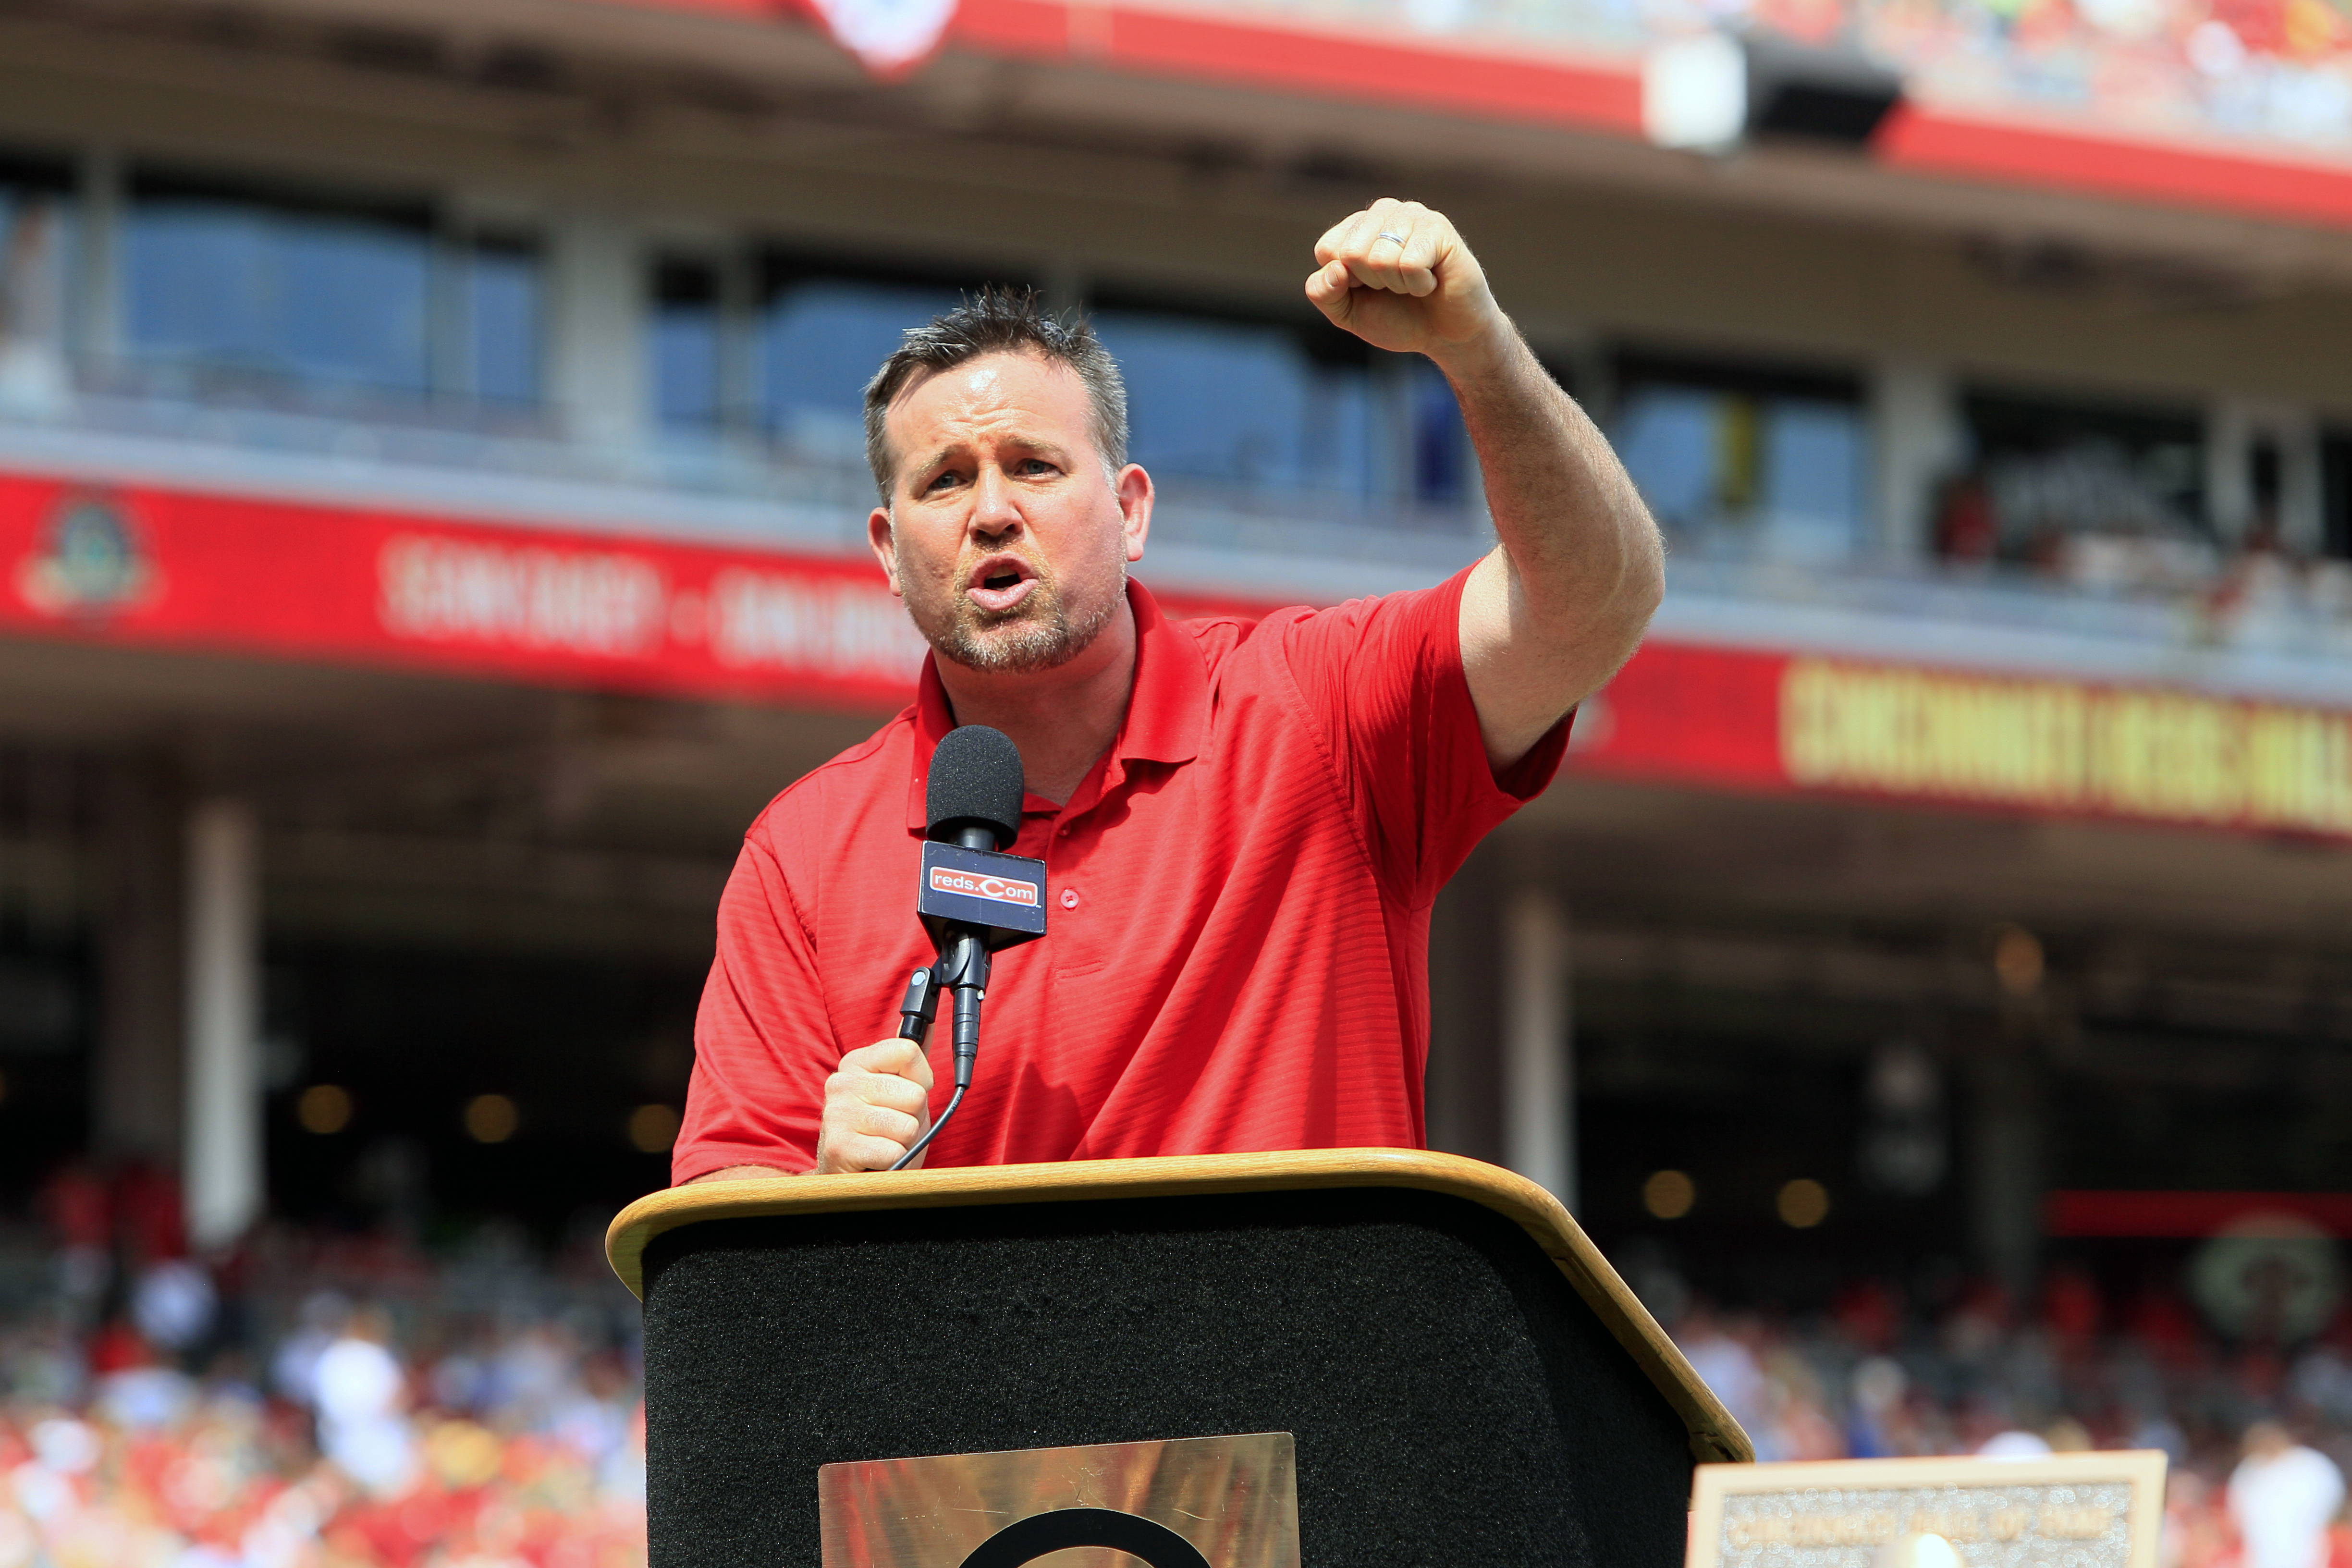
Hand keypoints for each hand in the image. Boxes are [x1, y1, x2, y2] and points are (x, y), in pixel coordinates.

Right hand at [814, 1038, 935, 1172]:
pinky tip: (876, 1159)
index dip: (921, 1078)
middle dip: (914, 1117)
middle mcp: (841, 1083)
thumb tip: (928, 1025)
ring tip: (884, 1142)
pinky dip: (894, 1160)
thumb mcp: (896, 1090)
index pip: (908, 1051)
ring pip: (908, 1126)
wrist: (848, 1173)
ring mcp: (837, 1114)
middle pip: (915, 1094)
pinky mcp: (839, 1147)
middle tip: (893, 1127)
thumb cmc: (879, 1130)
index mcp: (855, 1062)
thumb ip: (909, 1061)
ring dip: (904, 1142)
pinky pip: (894, 1151)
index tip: (906, 1094)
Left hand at [1305, 199, 1504, 367]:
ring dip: (1398, 285)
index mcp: (1357, 226)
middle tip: (1397, 286)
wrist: (1448, 337)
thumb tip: (1334, 269)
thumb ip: (1323, 294)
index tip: (1370, 288)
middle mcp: (1384, 212)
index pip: (1327, 249)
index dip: (1346, 282)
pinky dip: (1419, 285)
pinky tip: (1433, 281)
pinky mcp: (1439, 228)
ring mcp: (1413, 215)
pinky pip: (1409, 264)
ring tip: (1416, 282)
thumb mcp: (1348, 313)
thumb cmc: (1398, 318)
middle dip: (1373, 283)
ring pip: (1380, 258)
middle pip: (1351, 252)